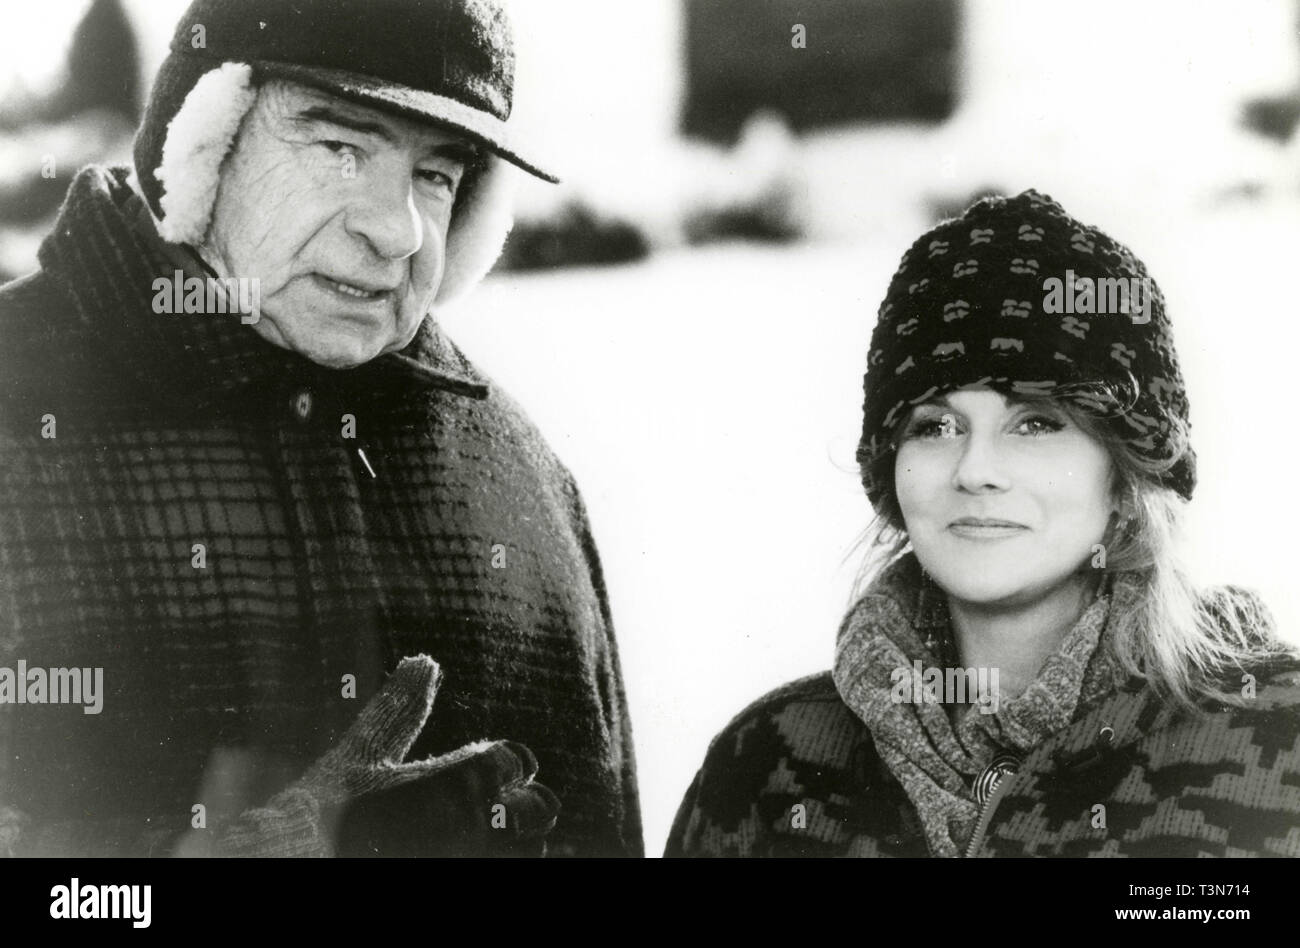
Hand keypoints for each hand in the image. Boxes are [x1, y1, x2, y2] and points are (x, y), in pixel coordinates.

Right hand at [214, 655, 558, 856]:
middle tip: (486, 810)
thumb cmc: (328, 807)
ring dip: (509, 841)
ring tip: (472, 836)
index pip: (517, 760)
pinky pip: (504, 876)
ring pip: (529, 849)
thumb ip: (400, 707)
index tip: (486, 772)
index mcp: (462, 777)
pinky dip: (489, 862)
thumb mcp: (363, 750)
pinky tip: (457, 855)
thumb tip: (424, 659)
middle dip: (521, 807)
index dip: (506, 765)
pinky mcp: (460, 882)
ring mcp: (473, 856)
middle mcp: (478, 819)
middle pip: (540, 809)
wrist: (300, 857)